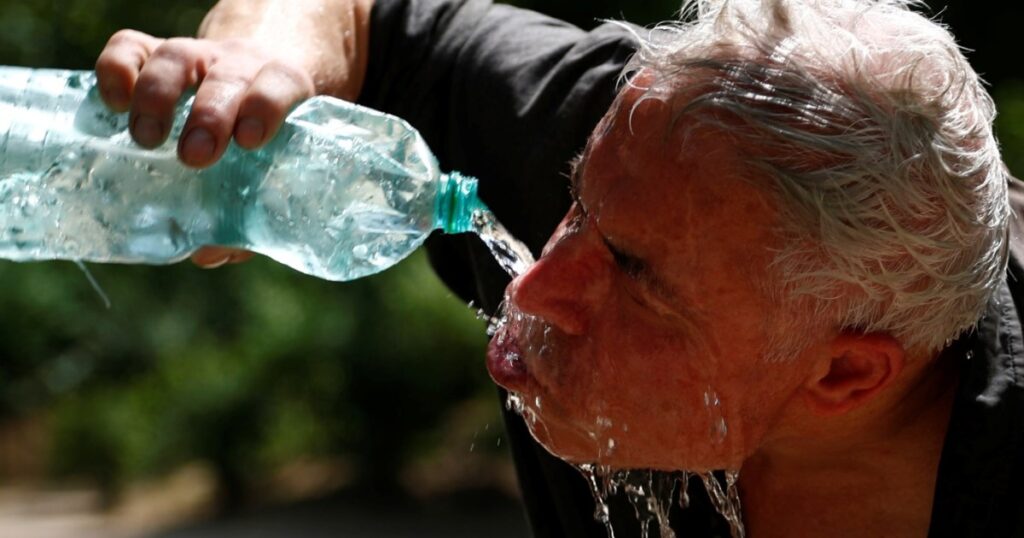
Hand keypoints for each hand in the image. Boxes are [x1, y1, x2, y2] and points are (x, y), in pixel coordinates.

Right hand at [95, 31, 321, 266]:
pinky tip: (113, 104)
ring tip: (145, 139)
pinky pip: (129, 48)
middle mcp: (240, 67)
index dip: (266, 107)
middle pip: (227, 77)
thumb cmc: (263, 143)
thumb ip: (247, 216)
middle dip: (210, 114)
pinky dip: (116, 71)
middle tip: (195, 156)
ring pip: (175, 58)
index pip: (280, 85)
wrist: (247, 82)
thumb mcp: (268, 172)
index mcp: (282, 90)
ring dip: (158, 96)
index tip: (249, 140)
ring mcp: (195, 57)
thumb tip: (206, 254)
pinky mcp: (152, 53)